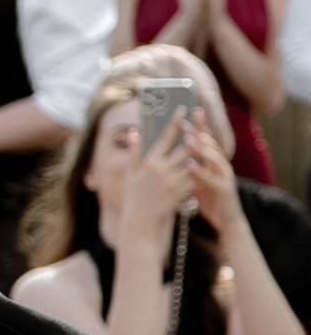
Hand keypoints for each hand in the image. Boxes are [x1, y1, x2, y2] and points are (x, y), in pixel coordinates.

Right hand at [118, 111, 198, 247]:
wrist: (140, 224)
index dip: (174, 123)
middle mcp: (161, 170)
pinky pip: (194, 178)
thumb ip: (133, 153)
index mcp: (149, 163)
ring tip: (204, 147)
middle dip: (193, 136)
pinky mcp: (180, 193)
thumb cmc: (134, 199)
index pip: (164, 138)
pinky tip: (202, 169)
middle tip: (200, 126)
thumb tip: (133, 132)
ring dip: (199, 155)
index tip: (182, 110)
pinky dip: (198, 173)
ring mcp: (172, 181)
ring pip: (192, 162)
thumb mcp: (130, 175)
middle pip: (183, 147)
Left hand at [184, 119, 243, 241]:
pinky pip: (211, 178)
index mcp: (214, 162)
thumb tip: (169, 156)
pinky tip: (190, 164)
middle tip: (184, 122)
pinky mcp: (225, 188)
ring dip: (200, 148)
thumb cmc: (210, 199)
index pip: (207, 140)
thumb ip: (188, 167)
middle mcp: (221, 165)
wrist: (226, 221)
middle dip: (198, 132)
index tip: (190, 111)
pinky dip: (200, 171)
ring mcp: (225, 176)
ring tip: (188, 139)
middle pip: (210, 144)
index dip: (200, 126)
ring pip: (213, 158)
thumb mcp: (196, 180)